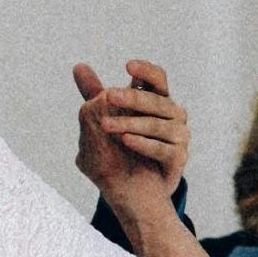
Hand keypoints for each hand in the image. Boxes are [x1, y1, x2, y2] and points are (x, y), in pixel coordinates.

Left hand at [74, 61, 187, 200]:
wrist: (133, 190)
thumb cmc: (121, 148)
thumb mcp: (105, 119)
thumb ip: (94, 93)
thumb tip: (79, 66)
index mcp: (156, 100)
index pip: (158, 79)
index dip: (146, 71)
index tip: (127, 66)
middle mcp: (172, 115)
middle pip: (157, 101)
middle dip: (132, 97)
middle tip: (107, 95)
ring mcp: (178, 136)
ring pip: (159, 125)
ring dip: (131, 123)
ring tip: (107, 126)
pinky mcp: (178, 158)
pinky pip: (163, 149)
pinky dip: (144, 144)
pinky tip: (126, 140)